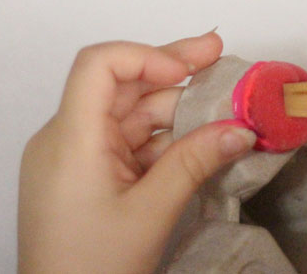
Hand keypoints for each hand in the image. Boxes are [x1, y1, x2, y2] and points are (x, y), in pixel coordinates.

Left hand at [17, 32, 256, 272]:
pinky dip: (160, 140)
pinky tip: (196, 141)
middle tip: (217, 54)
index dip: (146, 56)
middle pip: (120, 85)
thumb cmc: (92, 269)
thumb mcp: (151, 213)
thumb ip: (196, 162)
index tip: (189, 69)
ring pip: (128, 115)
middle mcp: (66, 137)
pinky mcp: (85, 173)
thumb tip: (240, 130)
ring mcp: (75, 156)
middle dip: (172, 72)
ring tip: (220, 110)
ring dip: (173, 111)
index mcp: (70, 139)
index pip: (98, 66)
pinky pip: (126, 142)